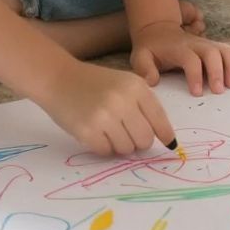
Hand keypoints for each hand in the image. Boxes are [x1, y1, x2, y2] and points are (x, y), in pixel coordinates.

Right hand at [42, 59, 178, 155]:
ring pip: (127, 149)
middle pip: (145, 139)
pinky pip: (106, 152)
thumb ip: (143, 105)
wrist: (58, 78)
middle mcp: (123, 101)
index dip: (165, 134)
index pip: (159, 119)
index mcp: (136, 87)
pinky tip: (95, 132)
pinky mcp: (88, 131)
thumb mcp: (123, 83)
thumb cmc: (94, 82)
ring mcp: (105, 117)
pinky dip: (103, 147)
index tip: (170, 145)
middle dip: (138, 142)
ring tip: (107, 130)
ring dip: (119, 145)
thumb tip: (163, 137)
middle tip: (126, 134)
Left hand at [130, 19, 229, 95]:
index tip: (197, 93)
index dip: (195, 75)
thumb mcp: (140, 57)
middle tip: (220, 91)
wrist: (158, 30)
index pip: (190, 59)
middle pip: (212, 52)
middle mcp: (197, 44)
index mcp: (179, 49)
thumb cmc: (151, 49)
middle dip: (218, 71)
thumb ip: (144, 69)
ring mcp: (208, 44)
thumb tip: (153, 82)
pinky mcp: (216, 46)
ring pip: (227, 48)